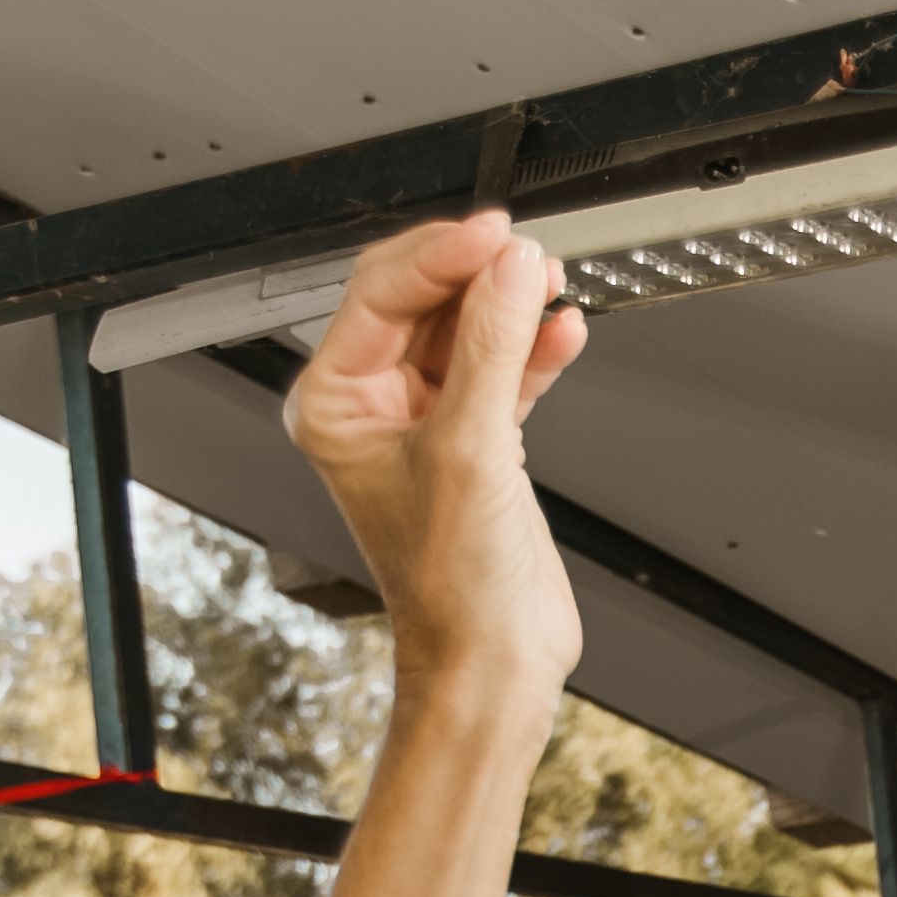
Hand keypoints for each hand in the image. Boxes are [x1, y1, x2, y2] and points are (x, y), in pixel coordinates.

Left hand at [283, 213, 584, 702]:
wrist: (493, 661)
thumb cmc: (452, 587)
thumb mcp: (469, 449)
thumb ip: (489, 349)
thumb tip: (509, 270)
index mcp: (333, 403)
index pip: (381, 295)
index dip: (440, 256)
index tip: (494, 236)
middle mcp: (372, 406)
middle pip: (423, 302)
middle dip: (478, 275)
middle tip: (526, 254)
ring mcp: (425, 421)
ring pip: (467, 330)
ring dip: (511, 305)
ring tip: (550, 285)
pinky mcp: (476, 440)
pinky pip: (502, 369)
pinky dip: (534, 349)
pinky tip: (563, 331)